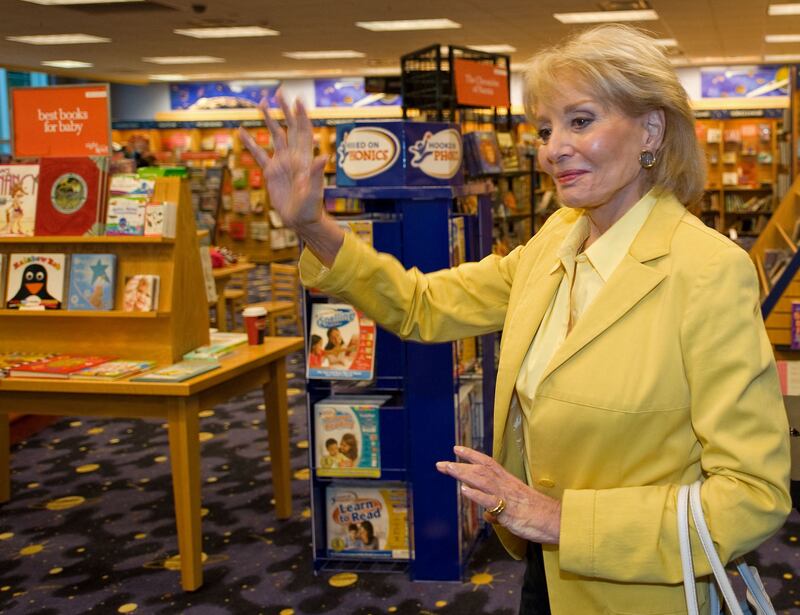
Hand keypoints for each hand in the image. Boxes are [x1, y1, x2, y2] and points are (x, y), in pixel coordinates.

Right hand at [239, 91, 326, 230]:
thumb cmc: (311, 208)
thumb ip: (316, 174)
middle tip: (278, 92)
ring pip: (274, 136)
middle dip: (284, 110)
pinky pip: (258, 154)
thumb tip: (322, 156)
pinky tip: (241, 131)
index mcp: (304, 158)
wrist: (300, 220)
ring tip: (260, 104)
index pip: (303, 131)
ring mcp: (281, 163)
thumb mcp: (314, 192)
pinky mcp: (270, 172)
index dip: (301, 116)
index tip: (296, 99)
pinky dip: (250, 143)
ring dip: (268, 120)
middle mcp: (293, 157)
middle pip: (288, 127)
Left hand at [436, 445, 561, 543]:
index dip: (472, 455)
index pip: (488, 463)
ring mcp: (507, 497)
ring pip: (482, 481)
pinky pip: (490, 501)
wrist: (557, 521)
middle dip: (460, 465)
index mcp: (508, 482)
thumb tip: (489, 516)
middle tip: (441, 463)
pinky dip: (477, 495)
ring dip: (463, 474)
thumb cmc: (538, 515)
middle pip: (481, 470)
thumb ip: (499, 511)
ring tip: (447, 469)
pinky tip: (464, 490)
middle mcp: (506, 485)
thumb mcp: (516, 509)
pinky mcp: (509, 511)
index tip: (456, 449)